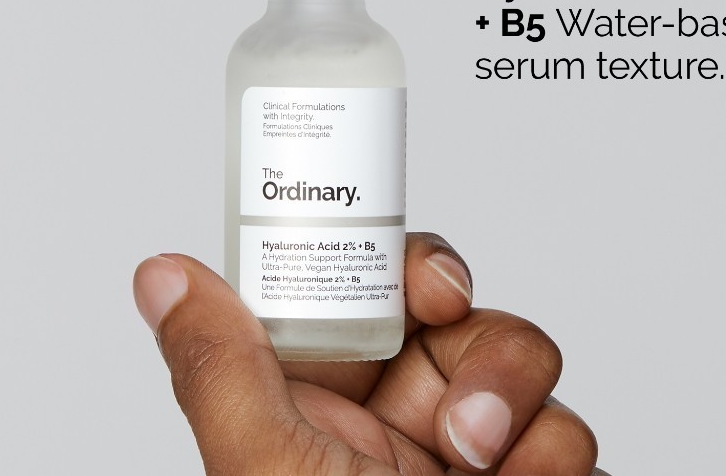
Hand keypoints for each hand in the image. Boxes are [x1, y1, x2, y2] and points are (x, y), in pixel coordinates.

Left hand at [133, 234, 598, 475]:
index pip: (361, 290)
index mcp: (317, 403)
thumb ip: (221, 369)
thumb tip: (160, 274)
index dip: (400, 269)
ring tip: (481, 467)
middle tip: (460, 407)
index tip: (430, 286)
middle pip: (454, 309)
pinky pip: (565, 425)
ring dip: (514, 402)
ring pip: (518, 356)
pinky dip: (550, 458)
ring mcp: (465, 449)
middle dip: (475, 342)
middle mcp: (392, 417)